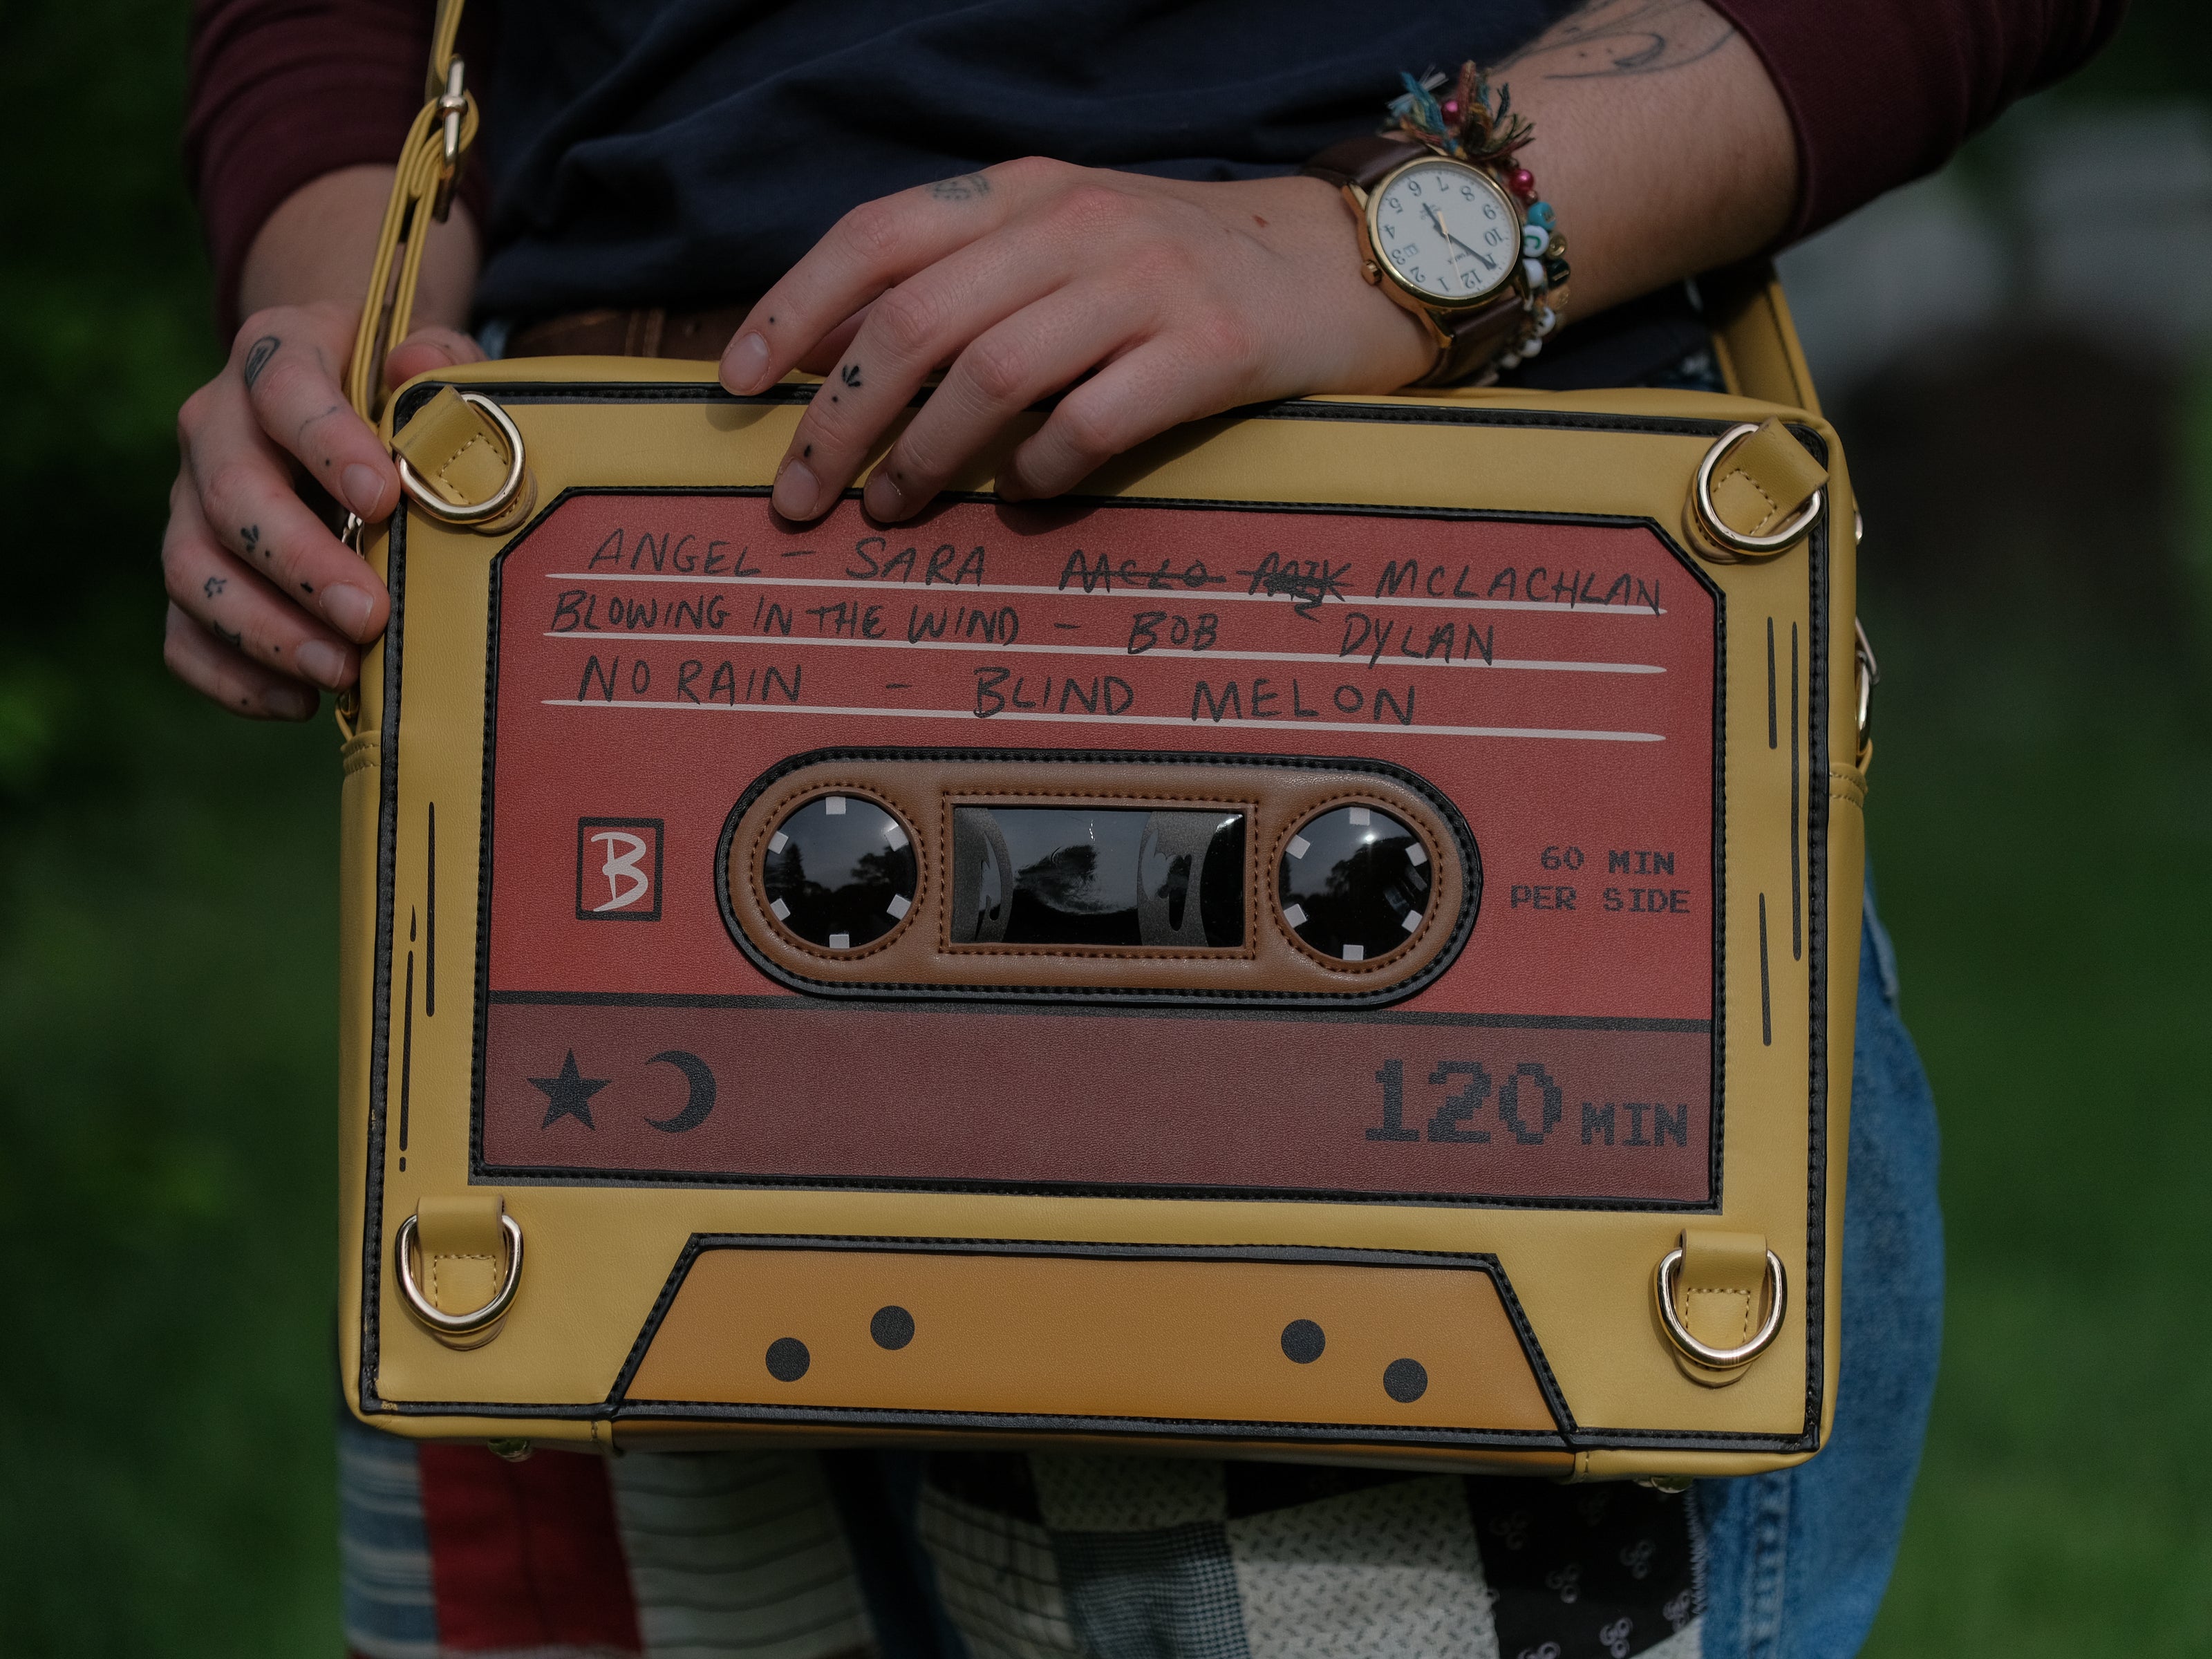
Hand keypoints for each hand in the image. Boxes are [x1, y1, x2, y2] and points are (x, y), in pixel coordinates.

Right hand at [162, 302, 483, 717]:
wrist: (335, 397)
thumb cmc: (398, 392)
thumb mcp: (428, 360)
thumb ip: (438, 361)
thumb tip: (421, 373)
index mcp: (275, 357)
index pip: (284, 389)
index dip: (328, 444)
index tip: (384, 500)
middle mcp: (216, 426)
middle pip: (231, 495)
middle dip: (301, 564)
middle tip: (370, 616)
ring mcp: (190, 501)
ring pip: (192, 569)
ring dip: (264, 630)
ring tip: (340, 670)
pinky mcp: (191, 569)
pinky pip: (182, 631)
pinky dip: (230, 676)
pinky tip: (296, 702)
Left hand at [717, 158, 1433, 522]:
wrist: (1337, 264)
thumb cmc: (1179, 269)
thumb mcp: (1061, 242)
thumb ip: (961, 279)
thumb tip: (832, 356)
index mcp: (1024, 190)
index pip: (877, 236)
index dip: (792, 310)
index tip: (736, 384)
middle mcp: (1076, 223)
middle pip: (916, 323)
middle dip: (838, 420)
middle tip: (805, 496)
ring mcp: (1148, 284)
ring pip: (991, 377)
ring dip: (924, 459)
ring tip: (897, 508)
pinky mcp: (1212, 349)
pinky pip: (1093, 422)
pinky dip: (1039, 471)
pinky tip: (1022, 494)